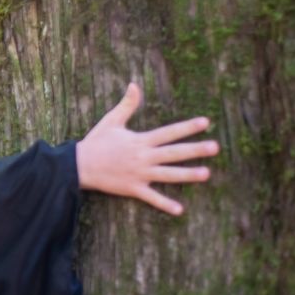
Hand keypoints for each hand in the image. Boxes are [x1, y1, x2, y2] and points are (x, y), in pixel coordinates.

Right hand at [75, 82, 219, 215]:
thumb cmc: (96, 142)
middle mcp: (143, 157)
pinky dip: (165, 204)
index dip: (188, 127)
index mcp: (140, 140)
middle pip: (174, 153)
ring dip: (187, 175)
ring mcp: (139, 174)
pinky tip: (180, 209)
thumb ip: (127, 104)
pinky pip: (151, 197)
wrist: (79, 165)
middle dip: (195, 150)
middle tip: (216, 147)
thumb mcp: (111, 121)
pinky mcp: (132, 189)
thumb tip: (134, 85)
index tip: (206, 122)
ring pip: (168, 174)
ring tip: (207, 174)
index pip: (169, 132)